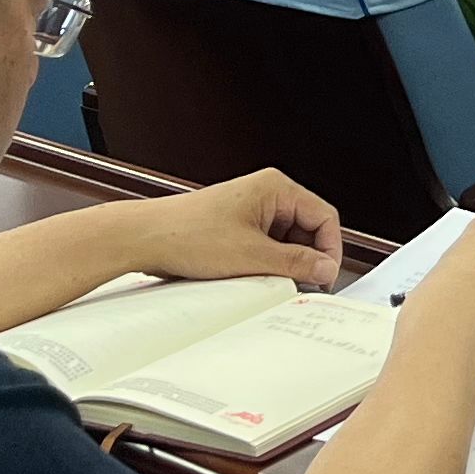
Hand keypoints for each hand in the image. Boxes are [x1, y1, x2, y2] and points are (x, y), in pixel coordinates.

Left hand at [131, 169, 344, 289]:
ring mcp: (250, 210)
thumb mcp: (251, 255)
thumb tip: (324, 268)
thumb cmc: (186, 234)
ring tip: (270, 280)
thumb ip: (295, 263)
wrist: (144, 239)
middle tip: (301, 285)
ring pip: (286, 240)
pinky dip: (266, 263)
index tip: (325, 277)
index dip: (329, 249)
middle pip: (307, 228)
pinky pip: (266, 246)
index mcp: (275, 188)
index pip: (324, 217)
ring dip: (284, 263)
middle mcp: (266, 195)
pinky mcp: (237, 227)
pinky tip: (254, 277)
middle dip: (305, 258)